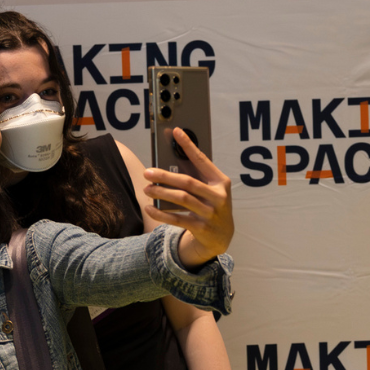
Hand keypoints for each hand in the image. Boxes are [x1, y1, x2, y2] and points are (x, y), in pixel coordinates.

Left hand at [145, 129, 233, 262]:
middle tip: (147, 173)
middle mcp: (218, 197)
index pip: (202, 160)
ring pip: (182, 199)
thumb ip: (196, 177)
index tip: (175, 132)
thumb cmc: (211, 205)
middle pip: (188, 182)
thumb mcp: (210, 190)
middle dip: (165, 176)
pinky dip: (161, 214)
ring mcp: (211, 213)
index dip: (188, 146)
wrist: (221, 237)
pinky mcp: (202, 228)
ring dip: (162, 193)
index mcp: (220, 182)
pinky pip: (177, 219)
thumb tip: (168, 162)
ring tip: (147, 189)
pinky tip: (150, 208)